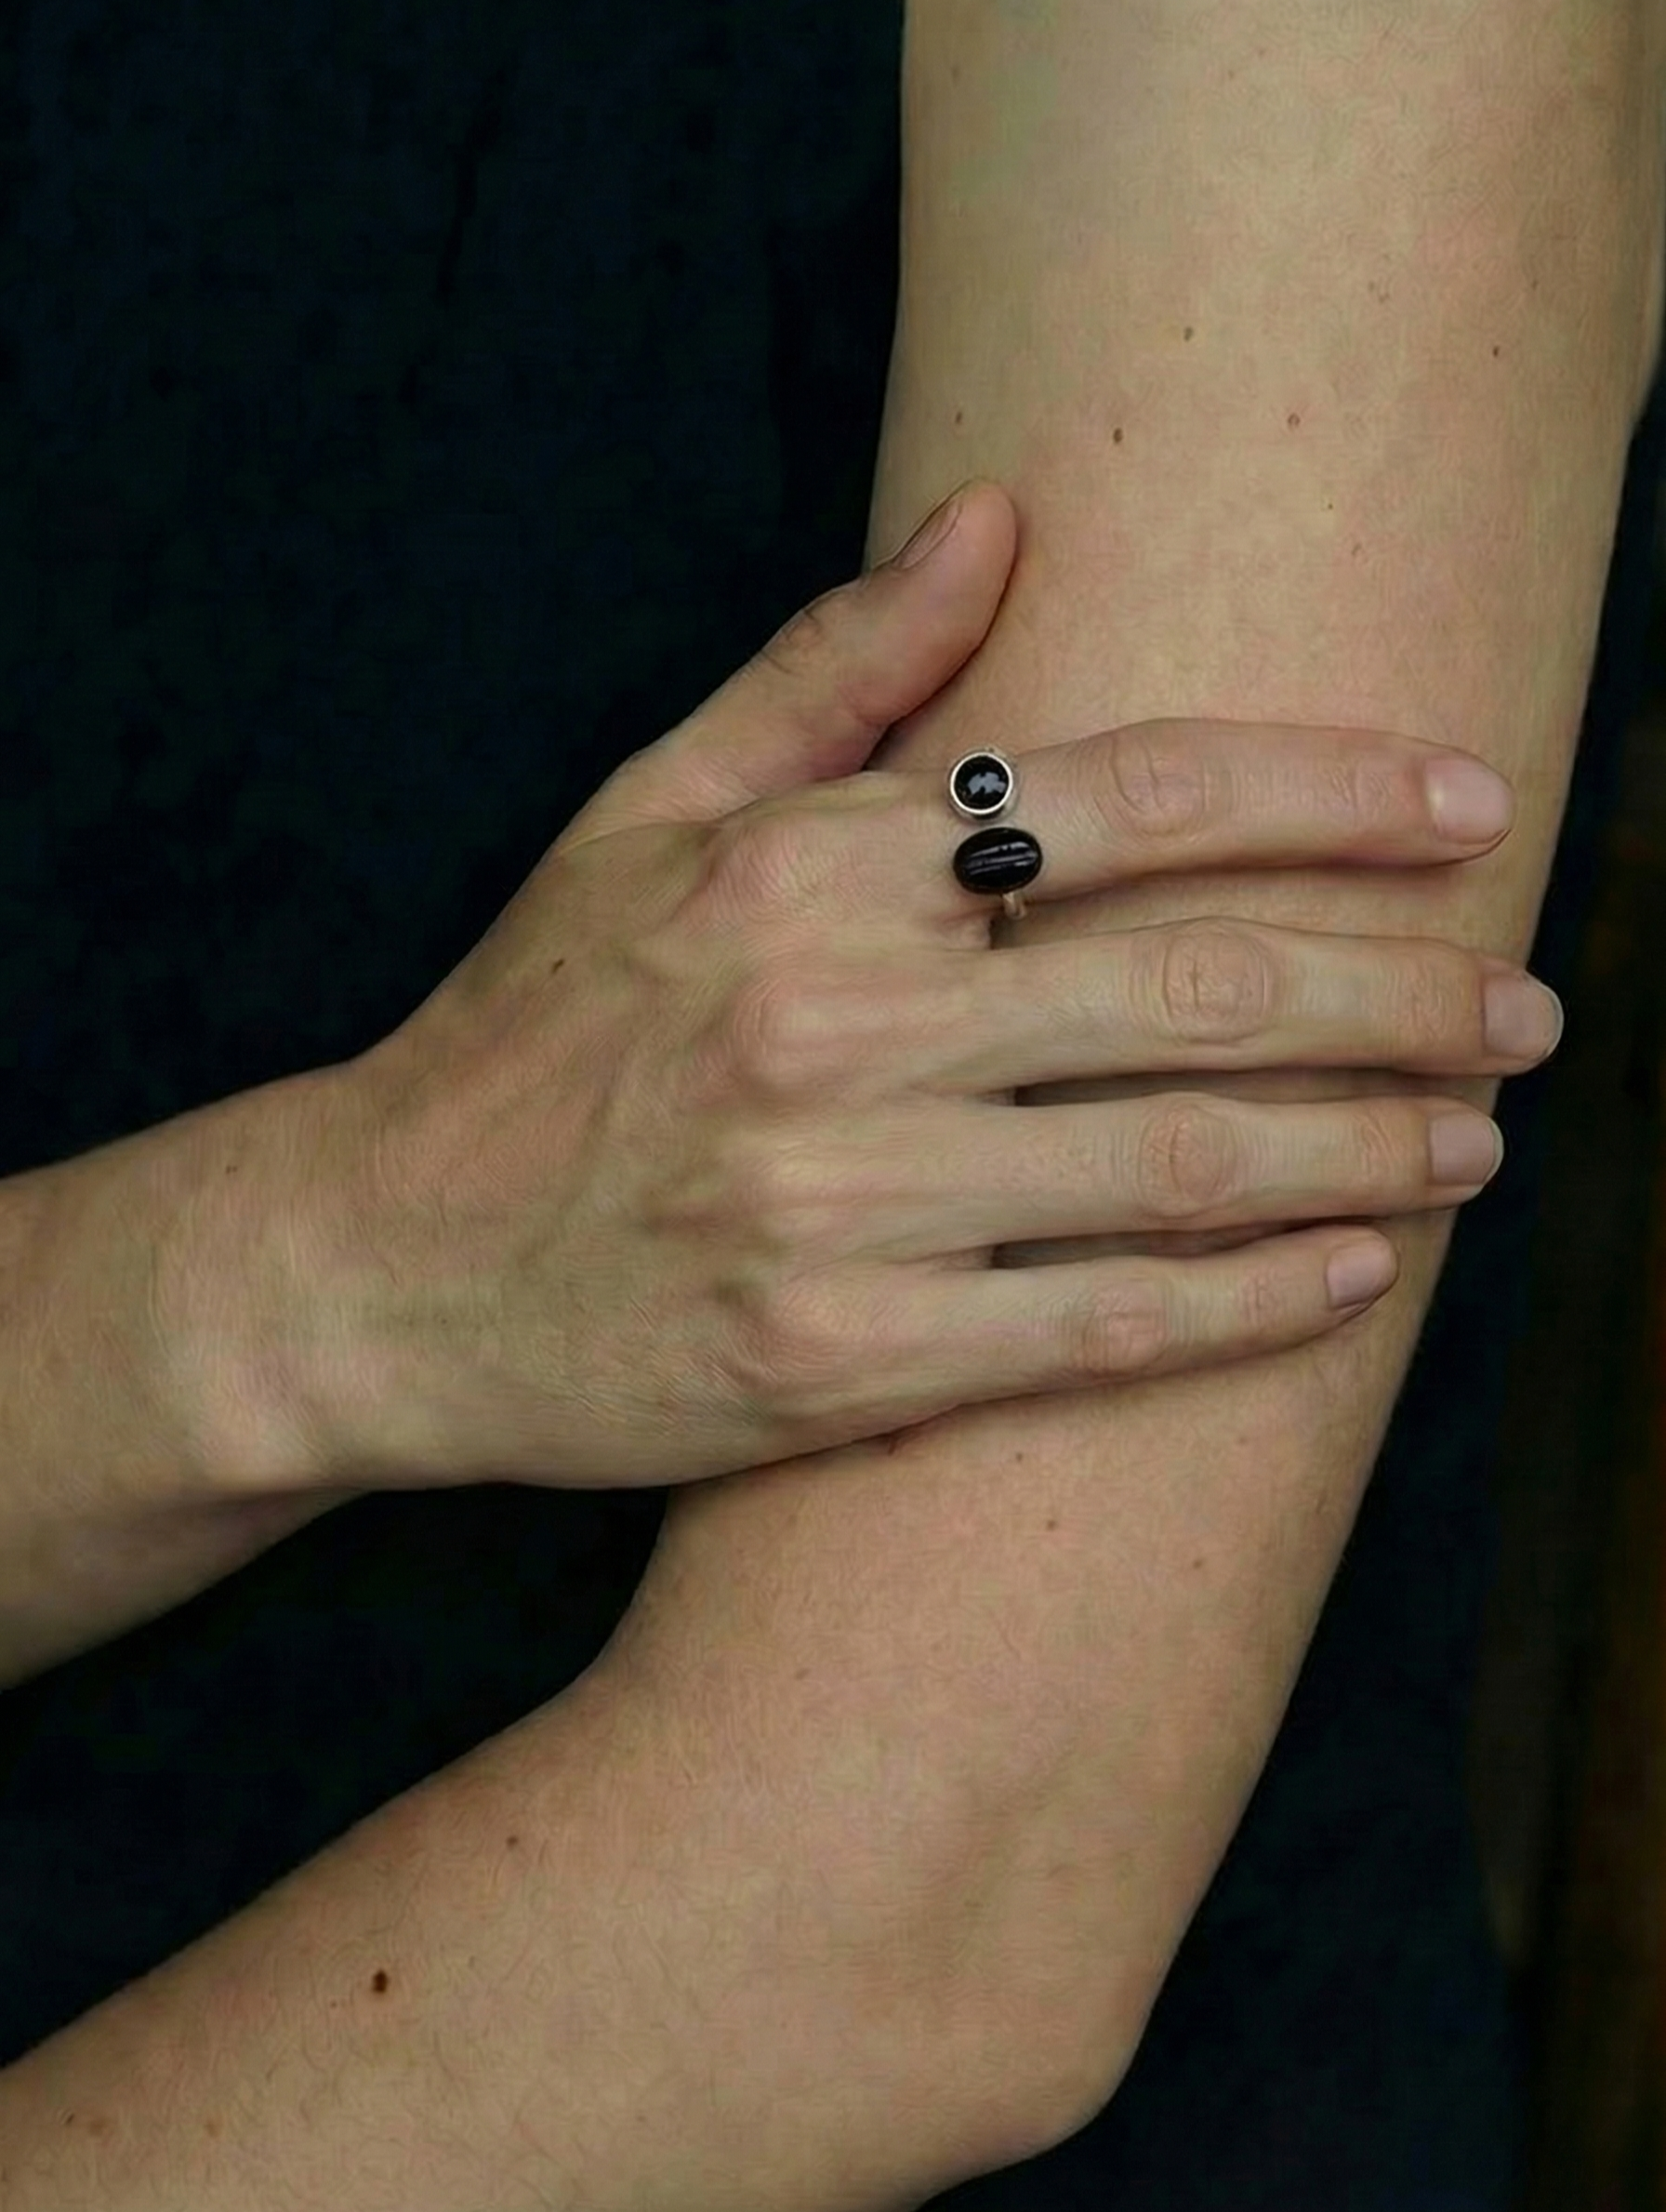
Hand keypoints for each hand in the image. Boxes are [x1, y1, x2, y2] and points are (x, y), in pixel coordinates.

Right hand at [279, 483, 1558, 1490]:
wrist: (375, 1266)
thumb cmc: (525, 1031)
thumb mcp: (643, 816)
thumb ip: (829, 671)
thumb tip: (996, 517)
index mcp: (806, 866)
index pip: (1130, 795)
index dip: (1331, 795)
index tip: (1465, 806)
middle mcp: (836, 1023)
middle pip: (1199, 986)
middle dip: (1404, 992)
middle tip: (1528, 1003)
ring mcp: (840, 1204)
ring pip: (1177, 1165)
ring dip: (1365, 1148)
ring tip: (1476, 1140)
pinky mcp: (836, 1362)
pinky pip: (1097, 1327)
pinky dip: (1247, 1303)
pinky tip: (1351, 1277)